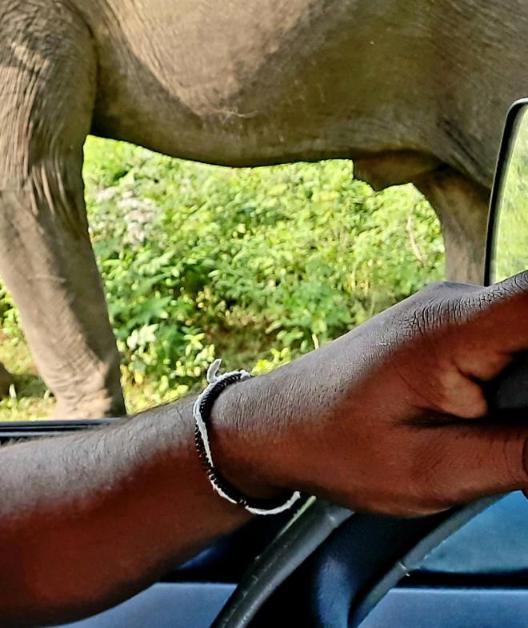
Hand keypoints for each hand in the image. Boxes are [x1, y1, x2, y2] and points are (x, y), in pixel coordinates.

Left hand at [216, 272, 526, 515]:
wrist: (273, 426)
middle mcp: (459, 304)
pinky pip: (516, 344)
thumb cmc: (334, 446)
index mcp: (452, 329)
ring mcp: (457, 312)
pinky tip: (498, 426)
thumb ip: (525, 454)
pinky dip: (521, 387)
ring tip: (489, 434)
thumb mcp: (435, 471)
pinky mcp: (456, 330)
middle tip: (505, 437)